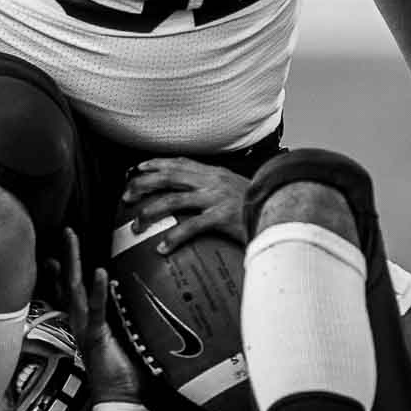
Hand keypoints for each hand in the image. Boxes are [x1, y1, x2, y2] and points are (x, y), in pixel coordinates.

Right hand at [56, 229, 144, 404]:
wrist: (119, 398)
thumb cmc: (125, 372)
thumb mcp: (126, 339)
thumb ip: (128, 320)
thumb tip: (144, 301)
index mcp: (86, 322)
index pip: (71, 290)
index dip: (63, 270)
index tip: (58, 249)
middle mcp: (80, 322)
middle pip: (69, 282)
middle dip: (67, 256)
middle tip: (66, 230)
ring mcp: (86, 328)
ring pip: (74, 288)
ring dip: (73, 262)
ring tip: (72, 238)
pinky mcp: (97, 336)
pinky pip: (96, 309)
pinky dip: (98, 290)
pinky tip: (100, 273)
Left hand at [121, 159, 250, 253]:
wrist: (284, 208)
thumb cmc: (261, 203)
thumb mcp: (238, 189)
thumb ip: (219, 190)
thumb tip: (200, 199)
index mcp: (215, 173)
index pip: (180, 162)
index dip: (157, 163)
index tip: (138, 168)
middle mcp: (212, 181)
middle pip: (169, 176)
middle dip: (143, 184)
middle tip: (127, 197)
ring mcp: (216, 197)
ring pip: (172, 199)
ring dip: (150, 211)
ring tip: (136, 225)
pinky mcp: (221, 216)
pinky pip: (190, 227)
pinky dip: (173, 237)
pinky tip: (162, 248)